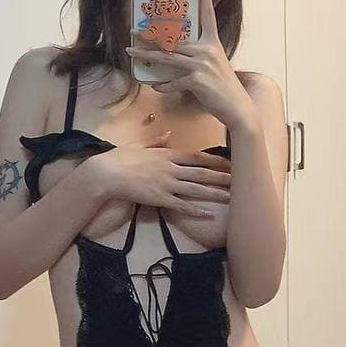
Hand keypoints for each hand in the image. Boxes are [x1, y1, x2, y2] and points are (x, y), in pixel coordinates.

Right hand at [90, 129, 231, 218]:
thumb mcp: (140, 145)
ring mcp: (166, 184)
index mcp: (167, 154)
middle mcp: (171, 168)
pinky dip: (197, 210)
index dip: (214, 160)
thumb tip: (168, 133)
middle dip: (221, 178)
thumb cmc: (120, 158)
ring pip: (196, 190)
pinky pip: (182, 206)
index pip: (196, 157)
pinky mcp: (160, 199)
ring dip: (215, 194)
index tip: (228, 162)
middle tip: (239, 180)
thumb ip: (156, 141)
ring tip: (231, 197)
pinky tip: (210, 214)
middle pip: (202, 174)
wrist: (106, 174)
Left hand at [127, 0, 256, 129]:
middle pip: (174, 39)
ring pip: (168, 57)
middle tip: (133, 30)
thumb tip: (174, 53)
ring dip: (147, 56)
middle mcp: (207, 50)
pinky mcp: (198, 80)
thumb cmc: (223, 86)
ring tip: (131, 52)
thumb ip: (197, 55)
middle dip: (150, 35)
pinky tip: (156, 86)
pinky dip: (163, 85)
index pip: (208, 15)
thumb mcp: (214, 64)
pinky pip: (173, 81)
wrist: (237, 107)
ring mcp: (202, 65)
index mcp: (212, 43)